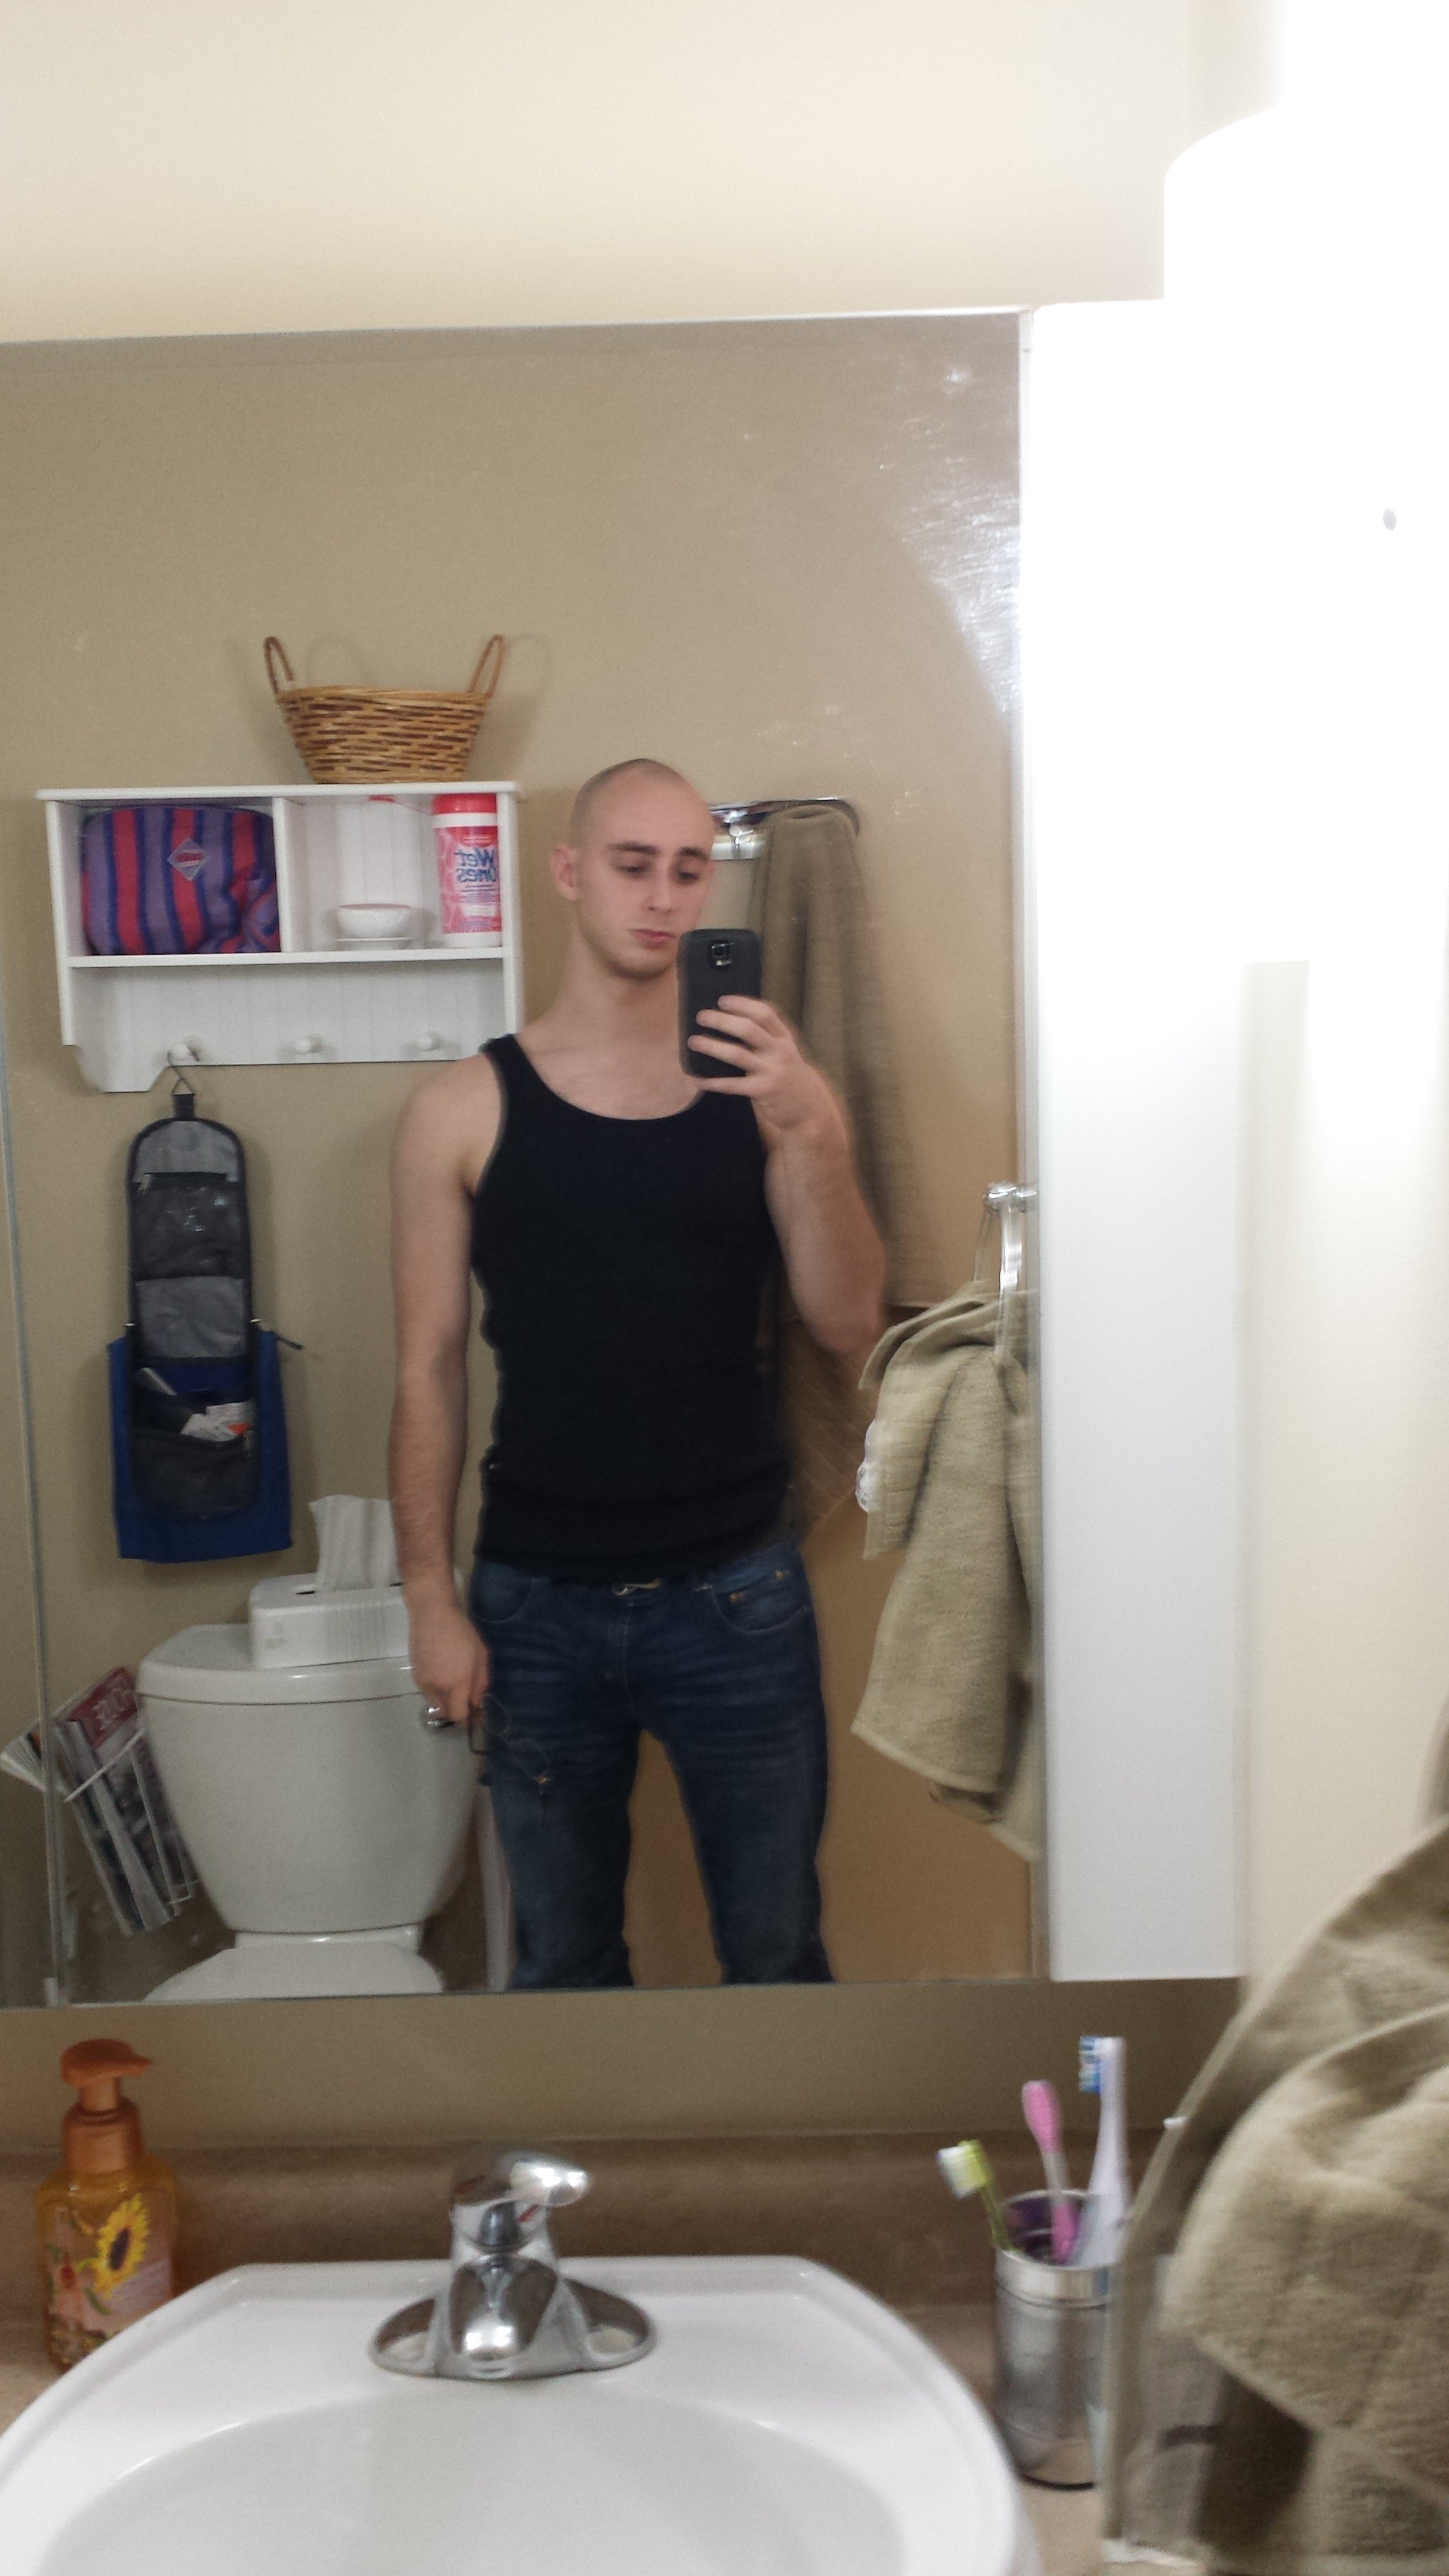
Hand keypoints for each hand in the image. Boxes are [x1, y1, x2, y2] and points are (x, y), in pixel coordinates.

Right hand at [407, 1593, 489, 1728]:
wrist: (432, 1614)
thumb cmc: (462, 1632)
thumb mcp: (481, 1656)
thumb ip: (481, 1684)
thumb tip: (476, 1704)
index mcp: (457, 1683)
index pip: (459, 1716)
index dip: (469, 1719)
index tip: (476, 1712)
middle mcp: (438, 1688)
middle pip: (447, 1713)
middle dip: (458, 1709)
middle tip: (467, 1697)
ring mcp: (423, 1682)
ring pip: (436, 1703)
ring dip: (447, 1699)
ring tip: (454, 1680)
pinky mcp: (415, 1675)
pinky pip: (428, 1691)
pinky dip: (437, 1689)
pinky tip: (443, 1671)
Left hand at [692, 996, 839, 1138]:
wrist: (807, 1107)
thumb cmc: (787, 1075)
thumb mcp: (783, 1052)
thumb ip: (765, 1038)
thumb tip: (729, 1022)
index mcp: (783, 1038)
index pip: (765, 1014)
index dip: (743, 1004)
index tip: (723, 1000)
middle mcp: (779, 1051)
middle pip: (748, 1030)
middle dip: (723, 1021)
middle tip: (702, 1017)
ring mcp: (771, 1071)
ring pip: (737, 1055)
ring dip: (712, 1047)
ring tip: (694, 1042)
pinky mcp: (762, 1091)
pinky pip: (733, 1085)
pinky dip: (713, 1083)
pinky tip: (698, 1080)